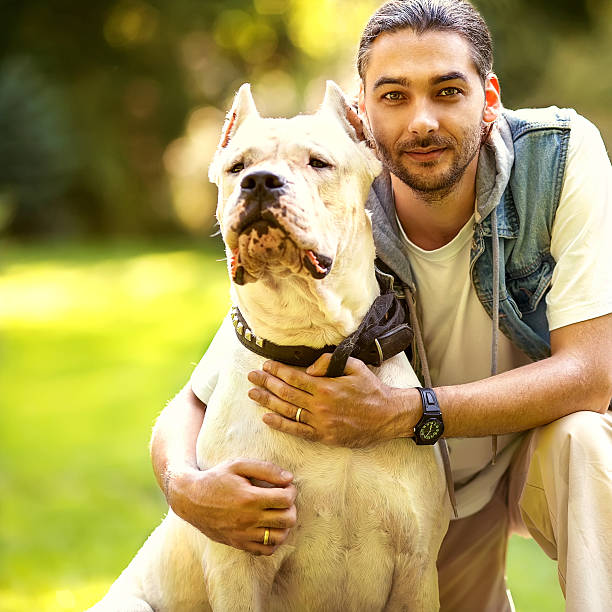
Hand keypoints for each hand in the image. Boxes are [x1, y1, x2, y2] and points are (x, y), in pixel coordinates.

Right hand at [166, 458, 296, 555]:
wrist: (191, 499)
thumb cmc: (216, 478)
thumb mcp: (238, 465)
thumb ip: (266, 469)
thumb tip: (289, 478)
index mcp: (249, 498)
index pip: (285, 499)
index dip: (291, 491)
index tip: (286, 486)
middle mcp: (248, 520)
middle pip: (287, 519)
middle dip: (291, 507)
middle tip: (283, 499)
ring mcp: (243, 535)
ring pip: (280, 537)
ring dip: (284, 524)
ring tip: (277, 512)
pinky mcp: (238, 544)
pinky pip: (265, 550)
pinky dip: (273, 540)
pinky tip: (268, 527)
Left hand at [247, 354, 402, 446]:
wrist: (388, 416)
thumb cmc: (372, 389)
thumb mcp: (355, 367)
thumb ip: (330, 363)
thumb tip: (309, 368)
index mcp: (326, 387)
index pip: (294, 377)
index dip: (277, 371)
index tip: (265, 365)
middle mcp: (320, 405)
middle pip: (285, 393)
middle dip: (266, 383)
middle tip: (251, 376)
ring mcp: (321, 423)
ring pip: (288, 411)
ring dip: (267, 402)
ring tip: (253, 394)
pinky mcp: (323, 437)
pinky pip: (297, 431)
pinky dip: (280, 424)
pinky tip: (267, 418)